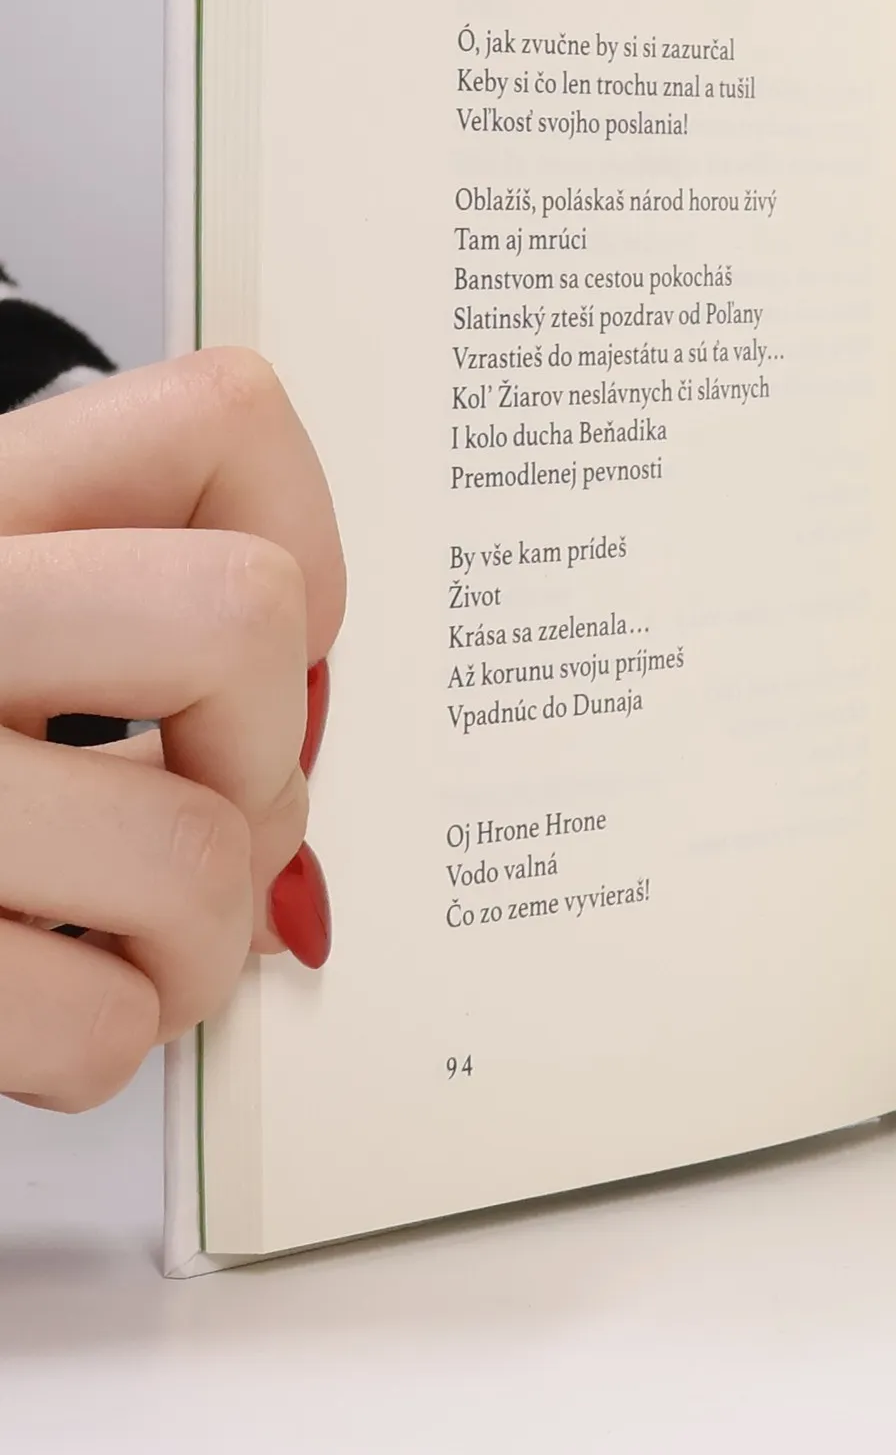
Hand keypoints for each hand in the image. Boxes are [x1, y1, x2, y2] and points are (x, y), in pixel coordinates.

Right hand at [0, 349, 344, 1108]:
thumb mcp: (1, 620)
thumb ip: (124, 618)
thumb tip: (304, 707)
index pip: (219, 420)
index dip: (297, 545)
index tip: (268, 638)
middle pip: (242, 618)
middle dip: (262, 749)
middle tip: (200, 799)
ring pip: (197, 853)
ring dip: (198, 935)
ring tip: (128, 936)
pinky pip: (101, 1020)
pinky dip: (104, 1036)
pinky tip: (47, 1001)